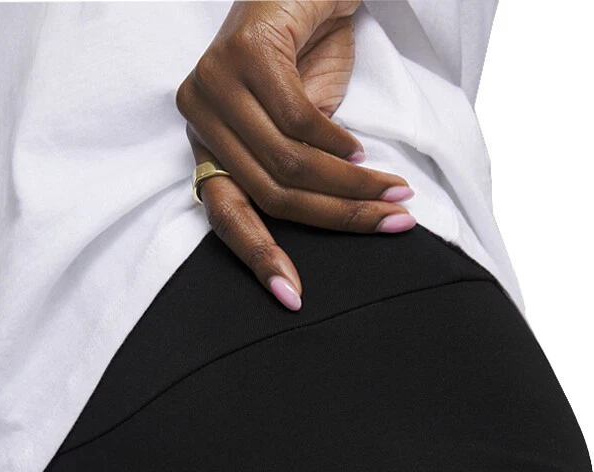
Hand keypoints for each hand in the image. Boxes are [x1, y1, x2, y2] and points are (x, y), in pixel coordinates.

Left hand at [176, 1, 415, 309]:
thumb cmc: (306, 55)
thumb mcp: (300, 128)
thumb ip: (296, 175)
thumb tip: (327, 224)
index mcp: (207, 140)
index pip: (226, 215)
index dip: (260, 257)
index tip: (293, 298)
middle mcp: (199, 112)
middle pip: (270, 193)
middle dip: (336, 219)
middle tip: (391, 225)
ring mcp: (216, 80)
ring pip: (287, 164)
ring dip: (350, 188)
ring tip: (394, 195)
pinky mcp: (245, 51)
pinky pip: (300, 122)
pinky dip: (340, 146)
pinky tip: (364, 155)